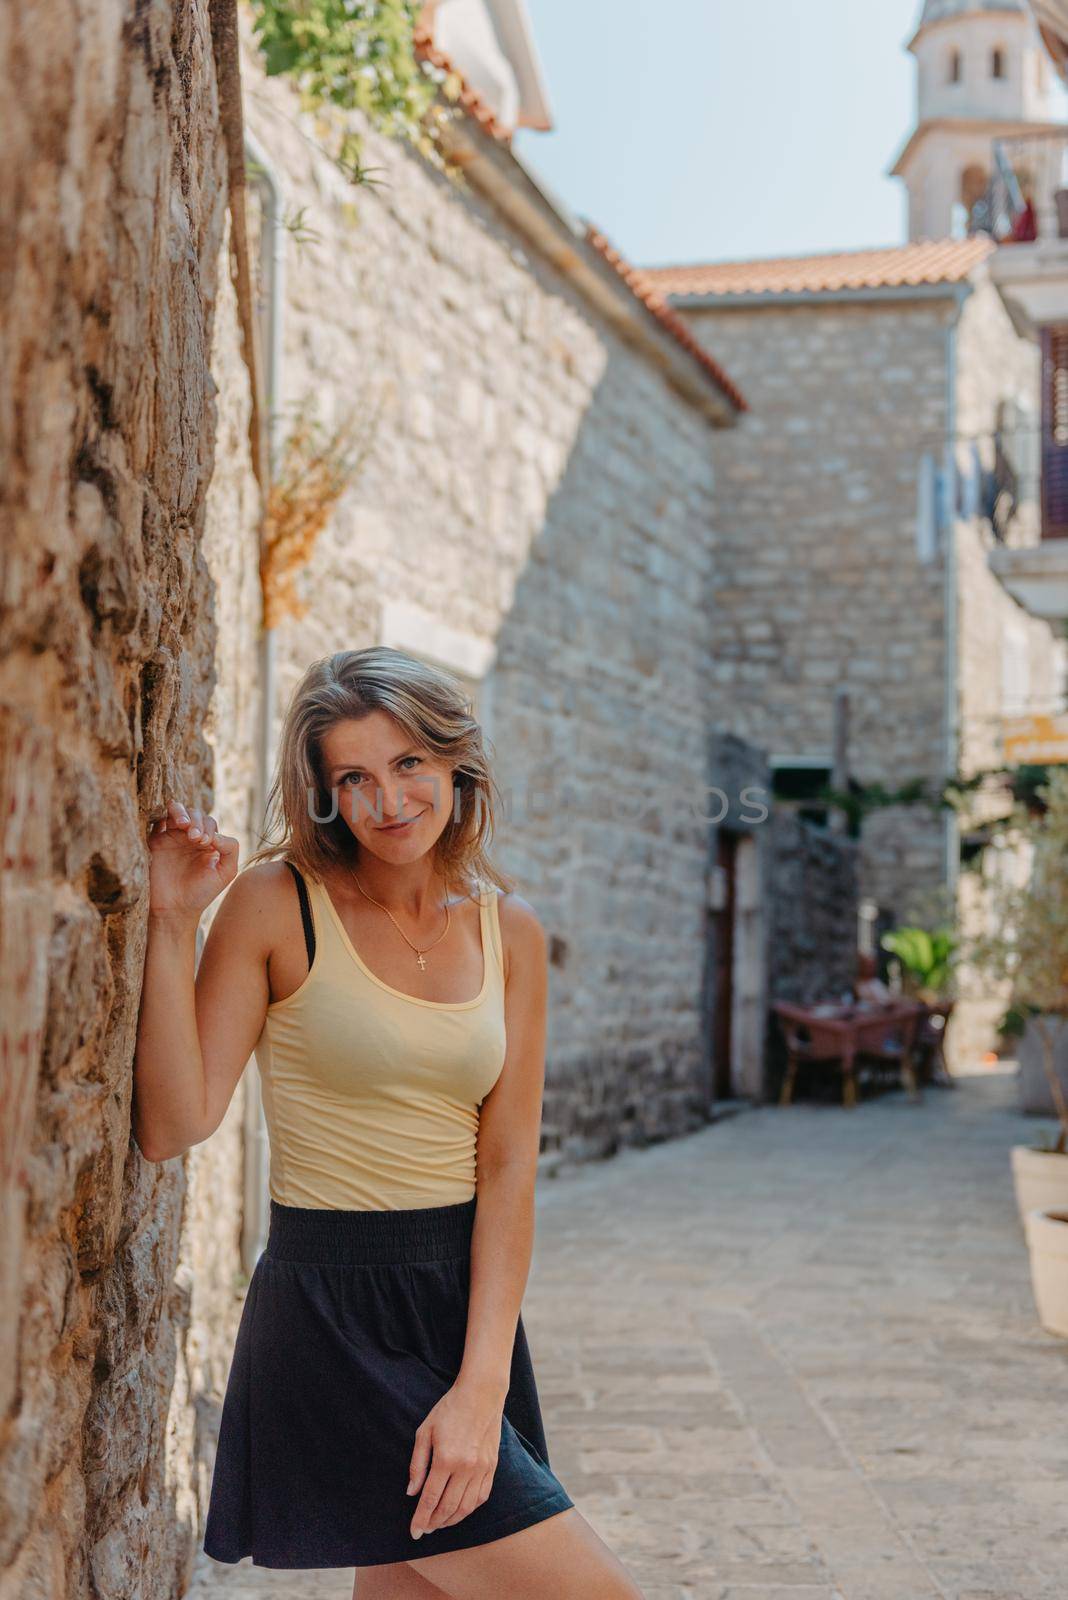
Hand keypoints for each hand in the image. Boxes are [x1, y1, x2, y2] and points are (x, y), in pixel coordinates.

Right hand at [147, 799, 239, 919]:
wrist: (176, 909)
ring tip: (183, 824)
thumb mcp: (226, 871)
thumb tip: (216, 833)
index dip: (209, 828)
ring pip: (176, 811)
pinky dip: (162, 816)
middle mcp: (190, 837)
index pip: (209, 822)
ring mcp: (172, 838)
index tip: (205, 844)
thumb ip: (230, 848)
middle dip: (196, 821)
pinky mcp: (156, 842)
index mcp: (208, 842)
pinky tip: (169, 825)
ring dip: (181, 813)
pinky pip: (157, 821)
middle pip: (194, 813)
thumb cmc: (203, 892)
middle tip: (195, 838)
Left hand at [406, 1376, 504, 1538]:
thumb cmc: (449, 1409)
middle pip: (448, 1507)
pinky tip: (459, 1511)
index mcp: (446, 1459)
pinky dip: (470, 1509)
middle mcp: (466, 1468)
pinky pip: (481, 1497)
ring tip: (439, 1524)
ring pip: (466, 1507)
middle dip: (434, 1523)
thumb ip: (417, 1464)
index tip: (414, 1532)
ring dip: (451, 1520)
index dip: (420, 1519)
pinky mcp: (492, 1467)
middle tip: (425, 1530)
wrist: (481, 1394)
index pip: (430, 1499)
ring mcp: (482, 1469)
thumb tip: (411, 1492)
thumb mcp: (425, 1432)